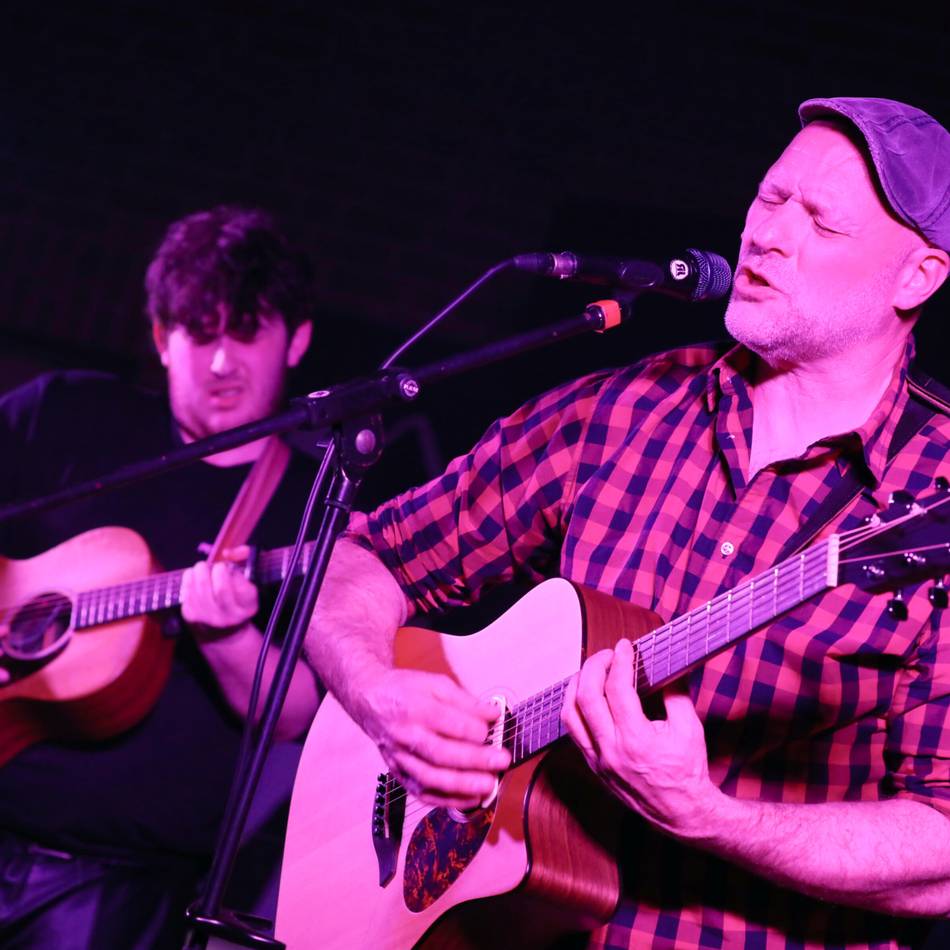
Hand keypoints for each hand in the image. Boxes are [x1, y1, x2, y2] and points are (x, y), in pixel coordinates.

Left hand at [180, 546, 258, 637]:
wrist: (220, 632)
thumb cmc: (234, 600)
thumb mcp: (247, 585)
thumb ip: (243, 561)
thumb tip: (228, 552)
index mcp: (247, 608)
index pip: (243, 588)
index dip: (236, 573)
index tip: (232, 570)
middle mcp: (229, 616)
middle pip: (221, 589)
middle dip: (218, 570)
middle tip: (218, 567)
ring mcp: (208, 618)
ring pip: (201, 587)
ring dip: (201, 570)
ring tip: (204, 568)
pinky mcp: (190, 615)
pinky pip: (187, 590)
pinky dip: (189, 577)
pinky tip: (194, 576)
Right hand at [359, 669, 510, 810]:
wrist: (371, 701)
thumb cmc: (406, 690)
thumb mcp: (436, 683)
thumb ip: (465, 700)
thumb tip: (493, 715)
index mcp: (415, 707)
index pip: (449, 723)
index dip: (475, 729)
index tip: (494, 729)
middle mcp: (405, 735)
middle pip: (441, 753)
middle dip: (475, 760)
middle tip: (502, 761)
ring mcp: (400, 758)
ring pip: (431, 778)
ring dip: (463, 786)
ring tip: (489, 785)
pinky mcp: (399, 774)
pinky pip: (423, 793)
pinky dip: (448, 800)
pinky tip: (471, 799)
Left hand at [561, 637, 720, 837]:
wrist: (682, 813)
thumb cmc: (687, 771)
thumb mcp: (689, 728)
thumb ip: (675, 692)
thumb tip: (664, 663)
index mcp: (637, 740)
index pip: (617, 689)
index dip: (620, 661)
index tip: (625, 646)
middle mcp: (611, 751)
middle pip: (586, 697)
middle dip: (594, 666)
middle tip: (608, 655)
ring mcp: (598, 761)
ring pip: (569, 714)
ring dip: (577, 685)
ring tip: (593, 670)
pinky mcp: (593, 766)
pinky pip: (573, 731)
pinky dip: (575, 707)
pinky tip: (586, 695)